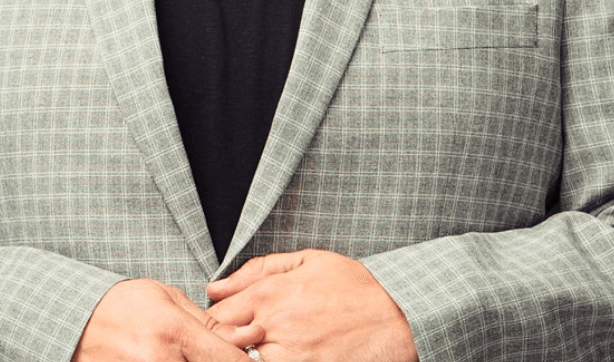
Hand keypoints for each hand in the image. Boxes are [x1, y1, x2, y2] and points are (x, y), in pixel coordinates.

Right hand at [73, 278, 263, 361]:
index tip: (254, 358)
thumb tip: (245, 339)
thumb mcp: (168, 299)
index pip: (227, 360)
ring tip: (187, 353)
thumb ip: (207, 323)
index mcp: (173, 332)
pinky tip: (178, 359)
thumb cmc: (124, 305)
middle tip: (218, 353)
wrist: (77, 322)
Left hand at [206, 250, 418, 361]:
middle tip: (241, 335)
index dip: (217, 318)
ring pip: (245, 361)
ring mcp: (289, 356)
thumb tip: (215, 286)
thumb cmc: (354, 288)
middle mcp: (275, 325)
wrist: (397, 319)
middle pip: (225, 340)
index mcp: (271, 293)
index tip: (224, 321)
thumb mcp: (307, 261)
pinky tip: (283, 354)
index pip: (217, 312)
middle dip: (226, 339)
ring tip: (267, 344)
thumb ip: (257, 270)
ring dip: (246, 356)